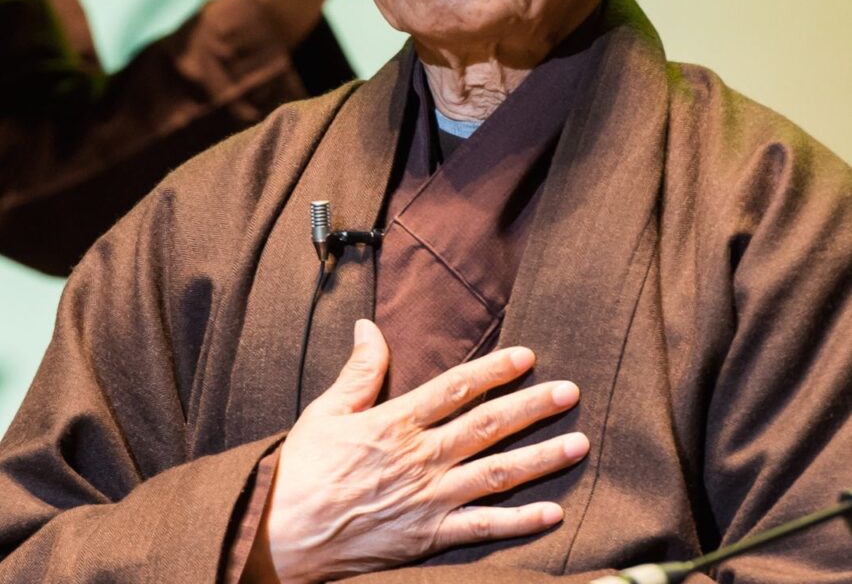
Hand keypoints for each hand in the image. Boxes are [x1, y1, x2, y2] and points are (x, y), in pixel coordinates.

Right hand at [266, 319, 588, 583]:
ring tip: (578, 444)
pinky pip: (483, 529)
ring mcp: (430, 499)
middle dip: (533, 407)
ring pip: (497, 474)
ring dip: (541, 459)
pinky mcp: (429, 536)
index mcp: (397, 422)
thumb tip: (370, 326)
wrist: (283, 535)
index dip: (495, 370)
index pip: (457, 388)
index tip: (527, 356)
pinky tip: (552, 511)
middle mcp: (422, 458)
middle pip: (488, 427)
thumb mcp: (326, 412)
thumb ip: (359, 371)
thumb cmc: (303, 471)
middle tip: (570, 392)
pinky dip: (520, 523)